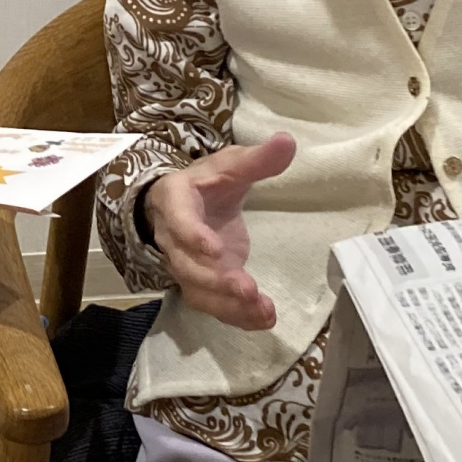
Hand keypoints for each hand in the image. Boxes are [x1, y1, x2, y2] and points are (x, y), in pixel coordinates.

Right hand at [146, 133, 296, 331]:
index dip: (194, 236)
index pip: (179, 221)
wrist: (190, 202)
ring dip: (229, 305)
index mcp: (175, 201)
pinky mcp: (201, 283)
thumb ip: (258, 158)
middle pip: (188, 266)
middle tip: (248, 290)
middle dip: (217, 282)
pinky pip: (214, 304)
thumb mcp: (231, 163)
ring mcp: (185, 265)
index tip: (216, 250)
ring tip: (262, 311)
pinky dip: (237, 315)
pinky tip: (264, 319)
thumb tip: (288, 142)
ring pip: (200, 292)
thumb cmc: (209, 180)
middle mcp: (173, 239)